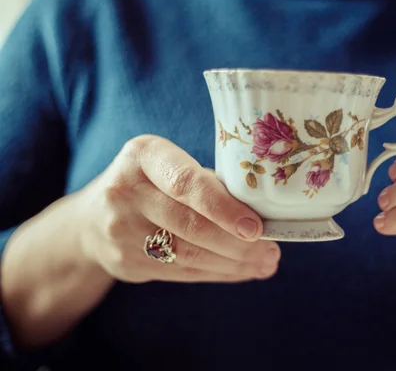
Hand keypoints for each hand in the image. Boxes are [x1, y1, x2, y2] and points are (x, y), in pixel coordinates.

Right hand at [78, 135, 279, 283]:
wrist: (91, 219)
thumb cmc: (150, 184)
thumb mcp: (169, 166)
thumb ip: (207, 183)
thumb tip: (263, 214)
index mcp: (143, 155)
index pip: (186, 183)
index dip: (224, 207)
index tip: (256, 227)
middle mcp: (126, 191)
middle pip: (190, 225)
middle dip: (238, 243)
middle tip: (272, 250)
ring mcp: (121, 231)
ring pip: (189, 254)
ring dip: (234, 263)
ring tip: (265, 263)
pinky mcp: (126, 263)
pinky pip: (182, 273)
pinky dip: (218, 273)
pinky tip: (242, 271)